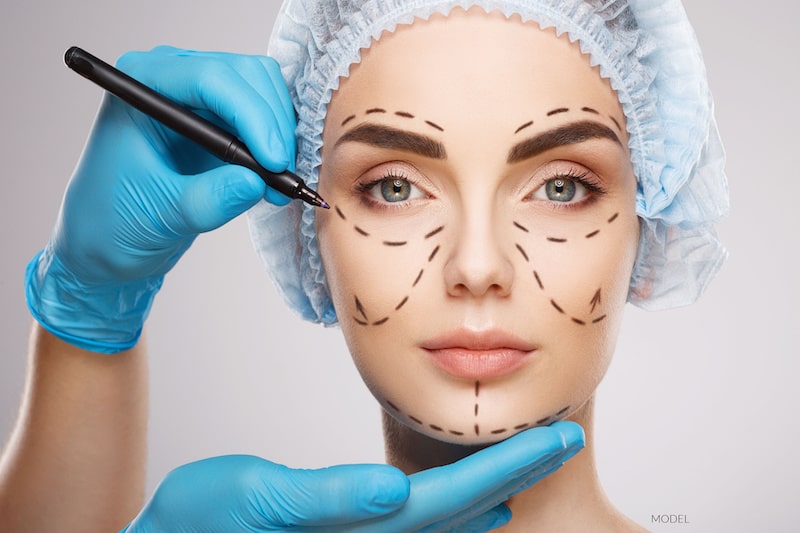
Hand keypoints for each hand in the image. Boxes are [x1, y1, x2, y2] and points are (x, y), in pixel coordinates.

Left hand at [26, 46, 294, 352]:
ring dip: (281, 134)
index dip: (251, 115)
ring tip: (275, 186)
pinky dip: (279, 142)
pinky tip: (272, 179)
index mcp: (140, 87)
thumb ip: (207, 199)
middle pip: (246, 74)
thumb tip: (256, 182)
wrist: (107, 243)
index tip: (273, 162)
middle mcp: (171, 79)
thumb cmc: (113, 222)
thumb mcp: (160, 216)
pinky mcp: (220, 117)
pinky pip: (265, 114)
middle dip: (271, 124)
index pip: (209, 78)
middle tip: (281, 178)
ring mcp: (198, 95)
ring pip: (264, 90)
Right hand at [121, 421, 583, 531]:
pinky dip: (457, 506)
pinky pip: (420, 523)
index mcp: (358, 528)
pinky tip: (477, 501)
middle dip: (516, 470)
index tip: (560, 439)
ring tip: (532, 460)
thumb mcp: (255, 500)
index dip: (507, 466)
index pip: (451, 497)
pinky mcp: (347, 531)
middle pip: (462, 506)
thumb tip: (394, 491)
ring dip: (494, 485)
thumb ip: (327, 501)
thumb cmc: (200, 523)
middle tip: (565, 439)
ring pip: (448, 517)